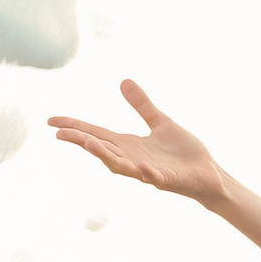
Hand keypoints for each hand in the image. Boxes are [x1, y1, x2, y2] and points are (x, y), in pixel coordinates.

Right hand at [48, 80, 226, 208]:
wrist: (209, 174)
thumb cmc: (184, 153)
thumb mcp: (160, 122)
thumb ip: (142, 105)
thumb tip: (123, 81)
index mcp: (129, 145)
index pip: (96, 134)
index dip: (74, 128)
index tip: (52, 122)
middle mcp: (133, 159)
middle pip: (101, 149)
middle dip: (81, 141)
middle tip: (60, 133)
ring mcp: (148, 171)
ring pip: (121, 166)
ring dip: (105, 156)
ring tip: (89, 144)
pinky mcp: (167, 180)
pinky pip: (154, 178)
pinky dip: (147, 174)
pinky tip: (142, 168)